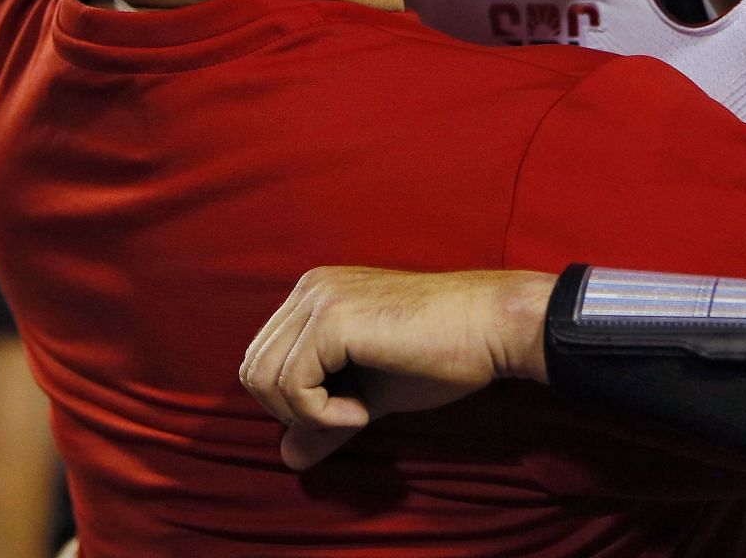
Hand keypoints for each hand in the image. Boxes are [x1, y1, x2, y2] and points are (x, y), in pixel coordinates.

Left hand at [239, 266, 555, 469]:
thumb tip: (286, 458)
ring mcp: (319, 299)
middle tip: (350, 414)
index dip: (296, 402)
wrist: (490, 329)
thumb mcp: (370, 394)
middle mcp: (310, 287)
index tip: (350, 407)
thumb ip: (324, 421)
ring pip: (265, 379)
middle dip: (294, 409)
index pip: (263, 361)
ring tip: (360, 411)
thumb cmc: (441, 355)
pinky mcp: (333, 320)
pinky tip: (363, 410)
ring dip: (309, 412)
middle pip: (255, 370)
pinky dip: (323, 414)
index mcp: (315, 294)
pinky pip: (293, 386)